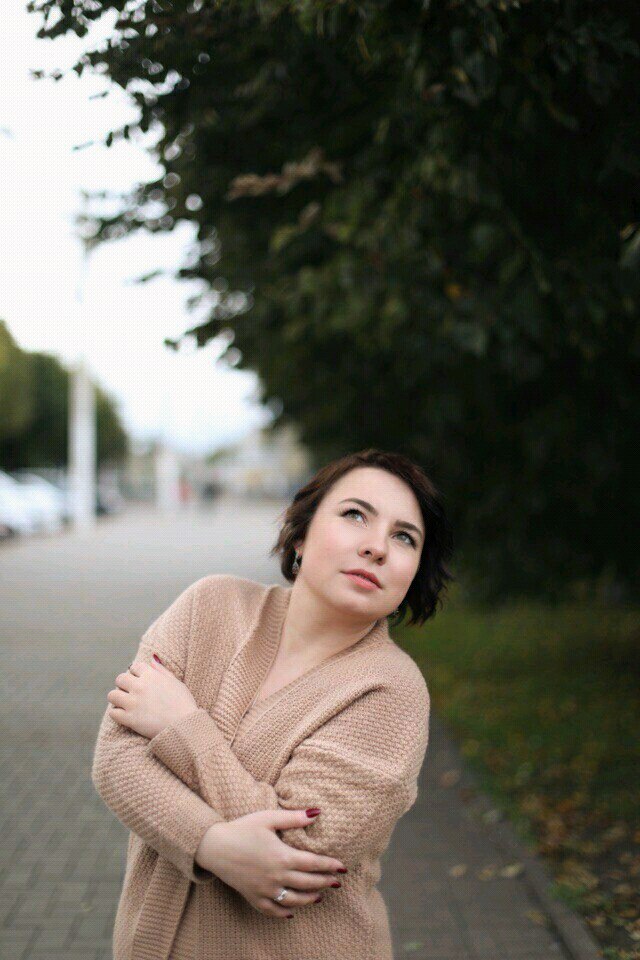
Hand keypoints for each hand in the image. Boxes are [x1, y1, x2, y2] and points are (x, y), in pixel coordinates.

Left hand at [107, 657, 198, 739]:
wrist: (184, 726)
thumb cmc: (183, 703)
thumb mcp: (176, 682)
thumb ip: (162, 670)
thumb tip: (152, 658)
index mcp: (151, 676)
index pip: (134, 667)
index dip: (136, 673)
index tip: (139, 680)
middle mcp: (140, 687)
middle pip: (120, 679)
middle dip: (124, 684)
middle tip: (130, 692)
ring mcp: (133, 703)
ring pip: (112, 695)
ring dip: (117, 698)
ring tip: (124, 703)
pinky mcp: (130, 719)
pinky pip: (113, 712)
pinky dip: (116, 713)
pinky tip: (124, 715)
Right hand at [197, 809, 346, 917]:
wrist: (215, 846)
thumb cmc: (242, 828)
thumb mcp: (268, 818)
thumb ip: (294, 817)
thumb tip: (317, 812)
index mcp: (282, 856)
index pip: (313, 864)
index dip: (330, 866)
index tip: (343, 867)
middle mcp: (276, 877)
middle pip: (308, 883)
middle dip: (325, 883)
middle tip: (337, 882)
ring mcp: (265, 890)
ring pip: (294, 900)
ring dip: (310, 899)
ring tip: (320, 896)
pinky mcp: (253, 897)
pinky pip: (273, 910)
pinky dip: (285, 912)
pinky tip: (293, 911)